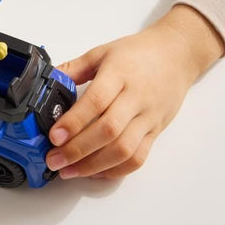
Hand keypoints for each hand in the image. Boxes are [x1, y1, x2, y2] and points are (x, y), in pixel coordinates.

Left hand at [46, 5, 223, 179]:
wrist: (176, 54)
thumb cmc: (137, 52)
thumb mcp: (102, 52)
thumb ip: (75, 67)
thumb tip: (49, 79)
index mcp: (119, 74)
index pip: (96, 101)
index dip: (75, 121)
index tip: (55, 136)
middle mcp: (135, 97)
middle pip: (108, 130)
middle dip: (78, 150)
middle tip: (54, 160)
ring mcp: (148, 117)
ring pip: (124, 149)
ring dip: (94, 165)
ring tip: (69, 171)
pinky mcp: (156, 131)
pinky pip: (139, 157)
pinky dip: (116, 170)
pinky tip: (95, 171)